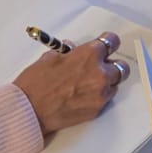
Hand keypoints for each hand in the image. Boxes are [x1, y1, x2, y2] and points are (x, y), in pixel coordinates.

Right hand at [12, 31, 129, 134]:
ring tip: (88, 84)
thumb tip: (72, 52)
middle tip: (100, 67)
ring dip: (106, 82)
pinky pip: (106, 99)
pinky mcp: (98, 109)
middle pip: (121, 66)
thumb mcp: (50, 58)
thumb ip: (68, 53)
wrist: (30, 110)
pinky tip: (84, 95)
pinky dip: (99, 96)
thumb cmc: (36, 84)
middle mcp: (100, 73)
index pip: (112, 41)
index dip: (108, 42)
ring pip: (115, 84)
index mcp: (89, 55)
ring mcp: (101, 93)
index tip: (107, 44)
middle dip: (112, 65)